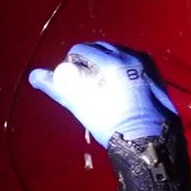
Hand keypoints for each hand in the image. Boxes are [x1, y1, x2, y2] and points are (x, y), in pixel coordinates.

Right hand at [28, 41, 178, 147]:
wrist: (147, 143)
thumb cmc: (111, 124)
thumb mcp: (81, 105)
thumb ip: (57, 87)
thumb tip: (35, 76)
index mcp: (113, 62)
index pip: (84, 49)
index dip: (72, 61)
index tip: (70, 76)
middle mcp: (132, 57)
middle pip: (102, 48)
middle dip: (89, 59)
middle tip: (83, 78)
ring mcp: (147, 65)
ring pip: (120, 53)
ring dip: (107, 62)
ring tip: (100, 83)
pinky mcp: (156, 75)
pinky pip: (135, 63)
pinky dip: (123, 68)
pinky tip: (119, 86)